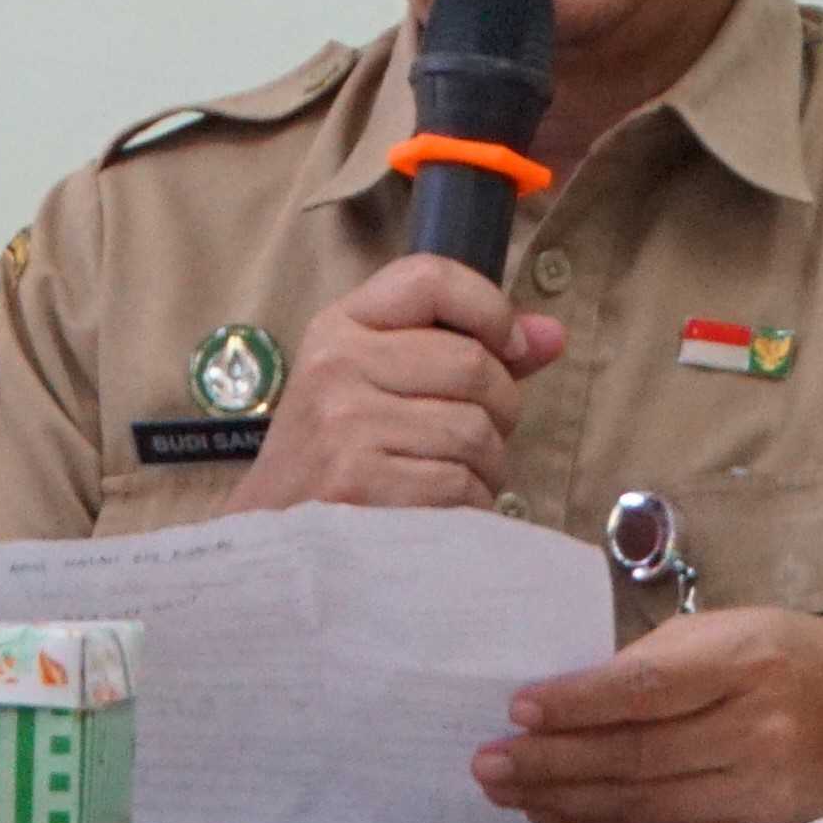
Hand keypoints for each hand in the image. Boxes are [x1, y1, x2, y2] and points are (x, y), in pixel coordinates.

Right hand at [236, 257, 564, 513]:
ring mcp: (346, 427)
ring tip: (456, 476)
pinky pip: (461, 485)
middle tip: (483, 434)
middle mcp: (339, 367)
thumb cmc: (334, 457)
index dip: (490, 308)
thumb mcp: (378, 384)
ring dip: (488, 465)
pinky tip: (442, 510)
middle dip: (502, 407)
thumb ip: (466, 350)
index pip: (430, 278)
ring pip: (476, 432)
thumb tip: (552, 334)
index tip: (510, 348)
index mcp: (341, 327)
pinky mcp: (361, 486)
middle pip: (473, 364)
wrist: (270, 544)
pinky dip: (470, 504)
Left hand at [474, 610, 822, 822]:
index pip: (649, 689)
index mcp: (750, 659)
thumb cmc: (791, 657)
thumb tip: (567, 702)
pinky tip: (558, 817)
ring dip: (567, 802)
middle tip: (488, 763)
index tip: (518, 708)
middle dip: (553, 763)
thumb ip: (659, 664)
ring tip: (507, 791)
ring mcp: (766, 789)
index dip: (579, 703)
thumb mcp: (734, 631)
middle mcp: (762, 727)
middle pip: (640, 755)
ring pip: (648, 804)